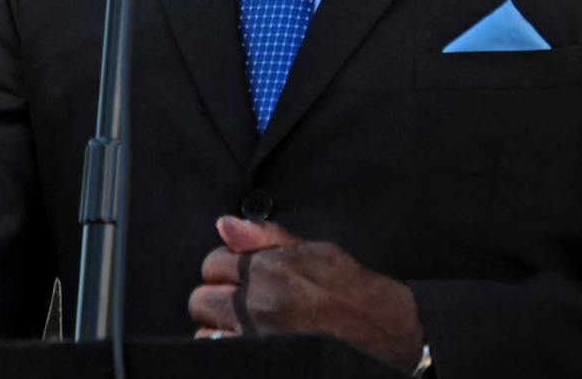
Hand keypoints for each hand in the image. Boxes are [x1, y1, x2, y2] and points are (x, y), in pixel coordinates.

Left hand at [189, 216, 425, 373]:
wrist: (379, 330)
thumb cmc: (352, 290)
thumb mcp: (315, 249)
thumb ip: (266, 237)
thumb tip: (226, 224)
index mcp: (271, 269)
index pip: (214, 261)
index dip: (227, 265)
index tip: (240, 271)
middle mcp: (259, 303)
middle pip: (202, 296)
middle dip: (218, 293)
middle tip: (242, 297)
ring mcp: (256, 336)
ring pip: (205, 326)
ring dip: (220, 322)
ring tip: (245, 320)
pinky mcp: (260, 357)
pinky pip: (217, 350)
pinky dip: (225, 344)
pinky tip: (246, 338)